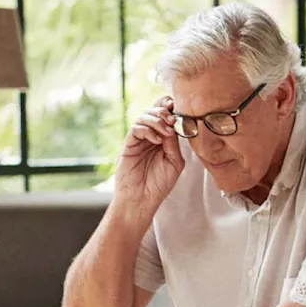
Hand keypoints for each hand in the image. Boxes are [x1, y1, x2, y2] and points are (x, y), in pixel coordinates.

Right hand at [115, 96, 184, 211]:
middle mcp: (150, 137)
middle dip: (164, 111)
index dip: (169, 107)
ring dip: (157, 120)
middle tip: (172, 119)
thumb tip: (173, 125)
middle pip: (153, 112)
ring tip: (166, 131)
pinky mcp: (128, 145)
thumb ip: (174, 143)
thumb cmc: (159, 184)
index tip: (177, 106)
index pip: (165, 116)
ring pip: (144, 117)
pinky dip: (147, 130)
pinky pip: (136, 129)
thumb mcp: (174, 162)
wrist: (142, 199)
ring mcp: (138, 140)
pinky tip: (157, 140)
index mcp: (163, 139)